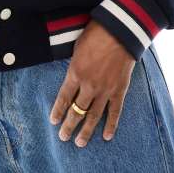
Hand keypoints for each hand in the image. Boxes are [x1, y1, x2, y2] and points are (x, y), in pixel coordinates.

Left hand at [49, 18, 135, 146]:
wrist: (120, 31)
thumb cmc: (96, 34)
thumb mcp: (78, 48)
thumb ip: (75, 65)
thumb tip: (73, 75)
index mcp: (75, 73)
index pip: (63, 98)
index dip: (58, 111)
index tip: (54, 122)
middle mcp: (89, 85)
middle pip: (77, 111)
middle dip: (69, 126)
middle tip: (64, 137)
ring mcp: (105, 90)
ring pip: (94, 116)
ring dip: (86, 131)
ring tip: (80, 143)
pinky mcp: (119, 90)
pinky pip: (115, 112)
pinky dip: (111, 125)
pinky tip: (106, 136)